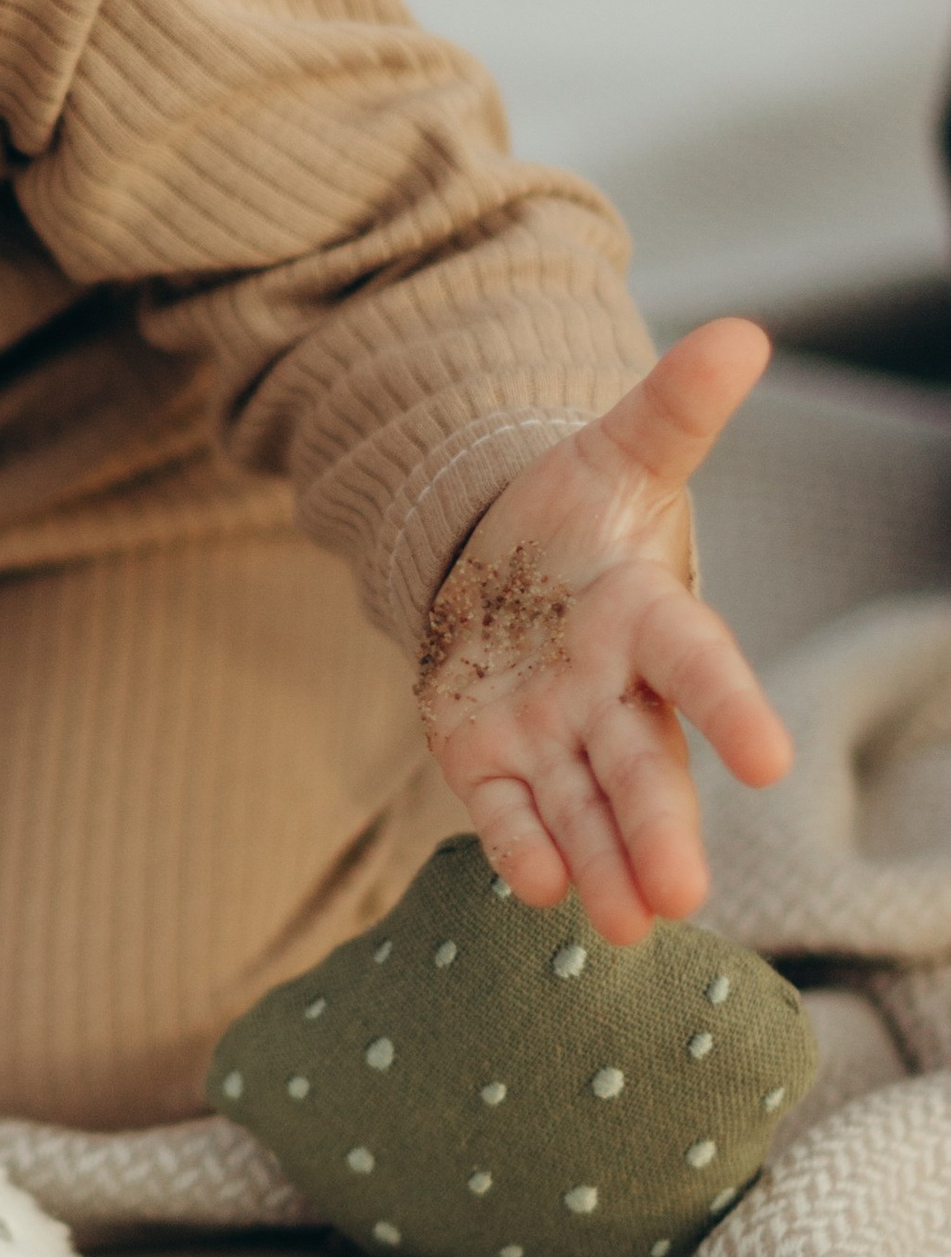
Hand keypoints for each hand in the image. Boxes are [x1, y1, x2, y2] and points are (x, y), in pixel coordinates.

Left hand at [419, 318, 791, 945]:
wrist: (500, 554)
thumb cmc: (578, 512)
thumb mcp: (617, 450)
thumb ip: (675, 408)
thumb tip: (744, 332)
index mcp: (649, 618)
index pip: (698, 667)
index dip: (731, 708)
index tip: (770, 758)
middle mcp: (609, 692)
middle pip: (639, 765)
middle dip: (657, 829)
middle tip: (682, 897)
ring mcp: (549, 732)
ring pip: (580, 806)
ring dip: (599, 863)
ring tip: (622, 925)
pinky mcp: (486, 756)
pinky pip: (504, 807)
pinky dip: (516, 845)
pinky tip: (533, 888)